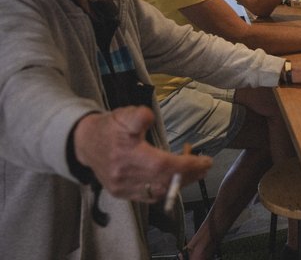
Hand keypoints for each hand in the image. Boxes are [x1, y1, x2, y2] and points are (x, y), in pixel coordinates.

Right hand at [73, 106, 211, 202]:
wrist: (84, 143)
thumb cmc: (109, 127)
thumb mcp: (124, 115)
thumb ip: (138, 115)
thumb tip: (149, 116)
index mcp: (127, 155)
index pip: (163, 166)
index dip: (187, 165)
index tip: (205, 160)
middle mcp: (124, 176)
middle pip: (164, 182)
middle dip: (189, 175)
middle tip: (205, 165)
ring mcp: (122, 188)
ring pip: (159, 192)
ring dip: (181, 183)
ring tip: (195, 170)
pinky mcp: (122, 194)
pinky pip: (150, 197)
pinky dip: (167, 189)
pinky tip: (176, 178)